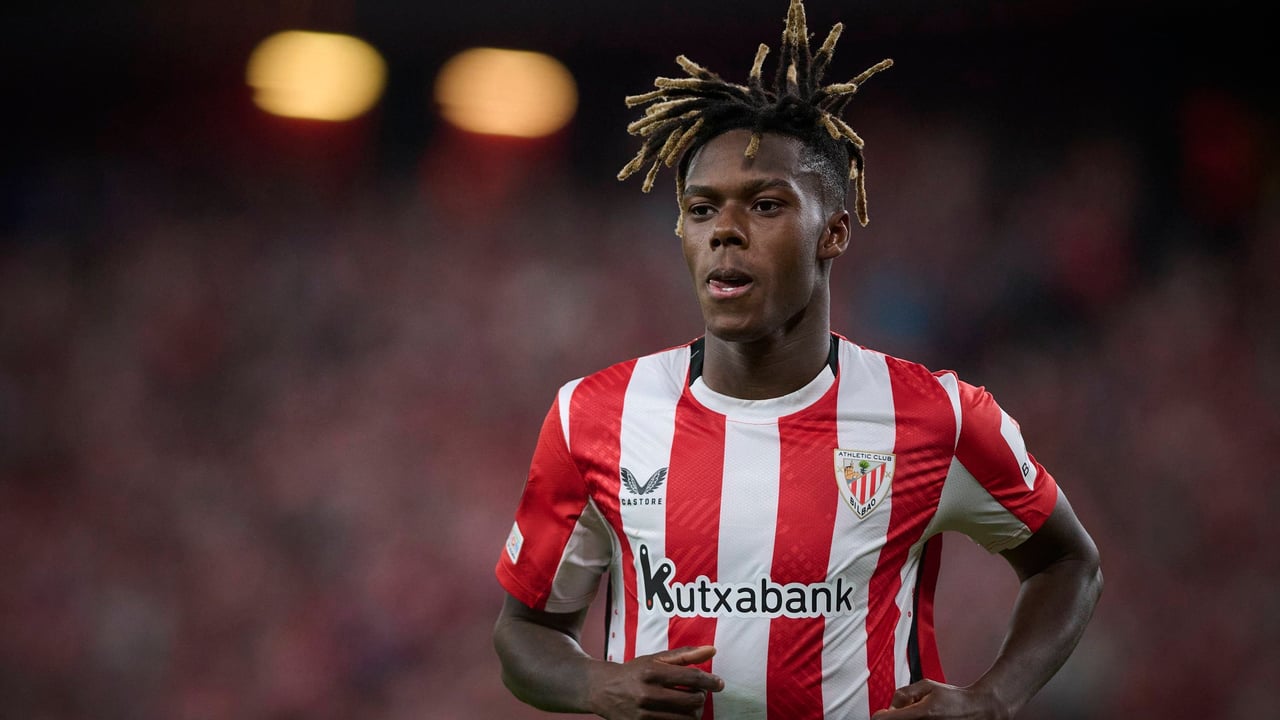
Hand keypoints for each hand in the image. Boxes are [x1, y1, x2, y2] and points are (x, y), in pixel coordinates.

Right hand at [586, 645, 724, 719]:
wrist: (602, 690)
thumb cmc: (634, 672)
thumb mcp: (655, 659)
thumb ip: (684, 655)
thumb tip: (712, 650)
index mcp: (652, 672)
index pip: (691, 678)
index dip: (710, 681)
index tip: (719, 683)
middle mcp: (647, 693)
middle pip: (692, 701)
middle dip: (701, 697)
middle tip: (698, 694)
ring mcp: (643, 714)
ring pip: (686, 719)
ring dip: (694, 712)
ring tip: (690, 706)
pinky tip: (679, 714)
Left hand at [871, 679, 1010, 719]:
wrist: (977, 710)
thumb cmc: (954, 699)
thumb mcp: (927, 685)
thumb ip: (904, 694)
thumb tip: (889, 707)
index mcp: (920, 714)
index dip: (882, 715)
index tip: (885, 713)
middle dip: (895, 717)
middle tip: (903, 711)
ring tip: (918, 715)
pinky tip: (925, 719)